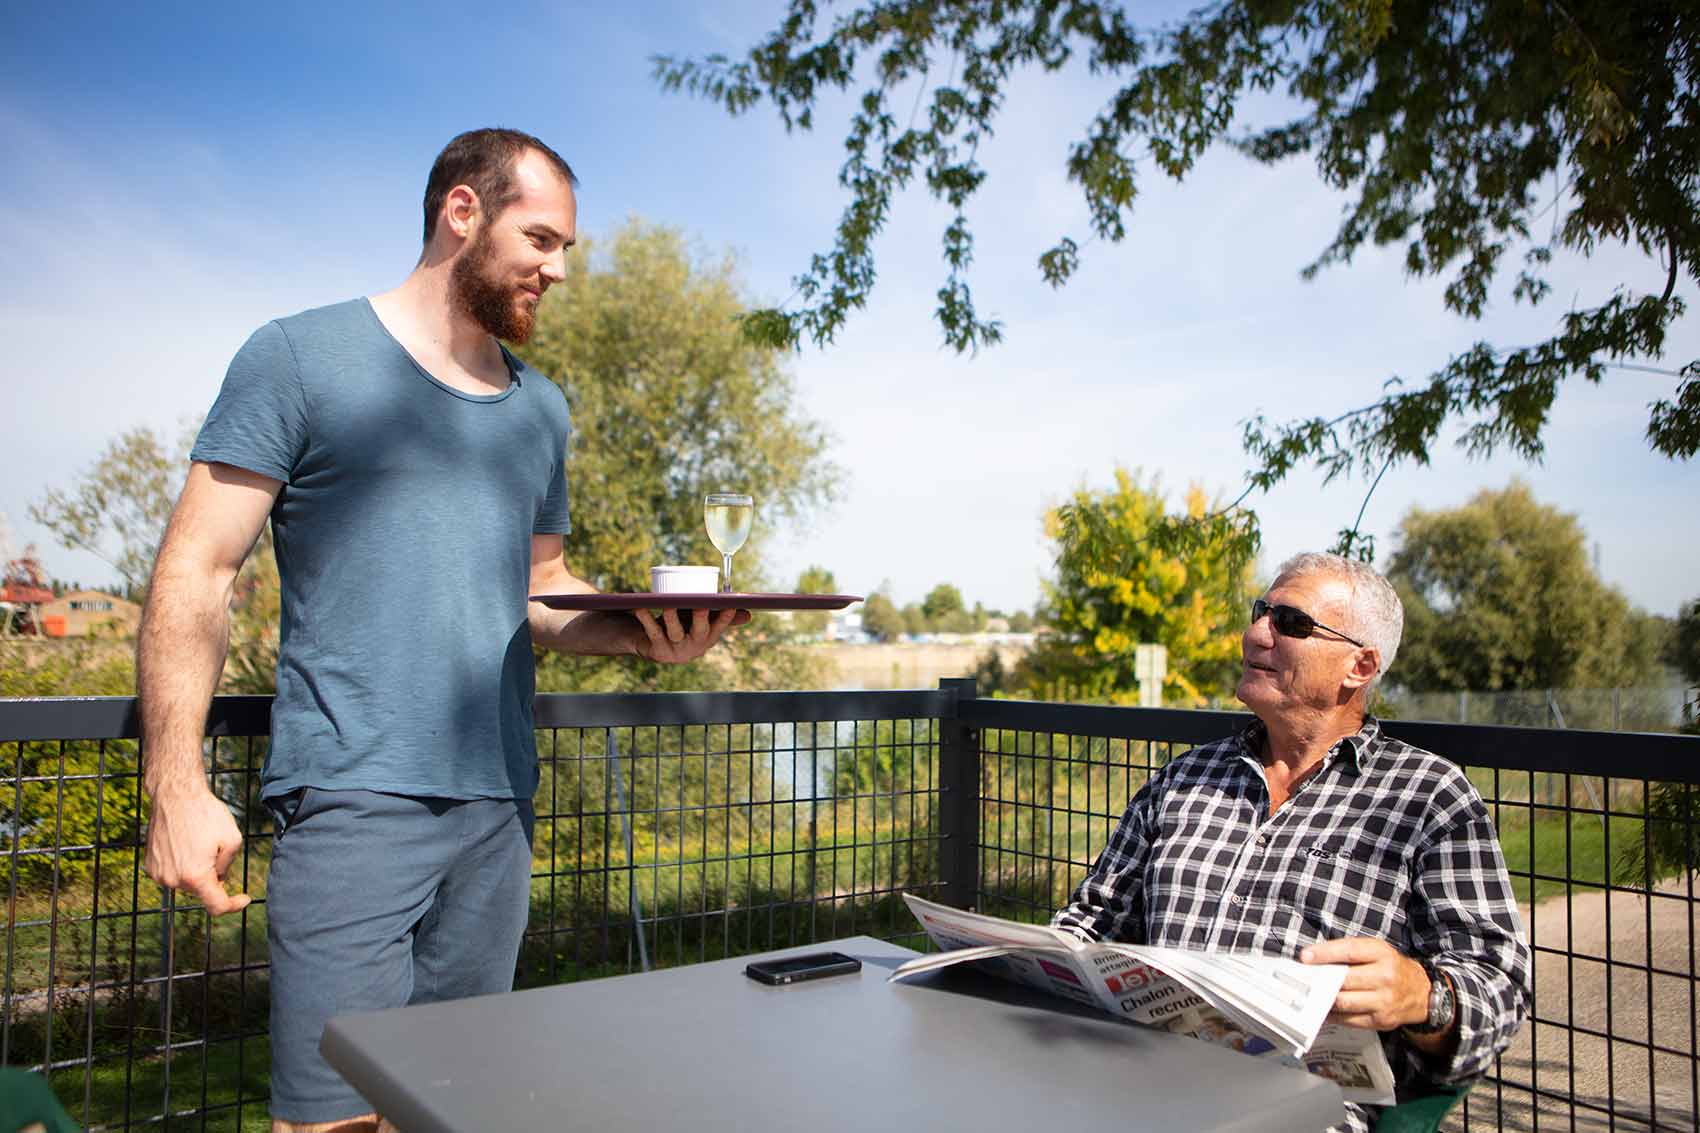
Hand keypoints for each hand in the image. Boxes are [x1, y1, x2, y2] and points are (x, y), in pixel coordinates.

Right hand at [144, 782, 251, 914]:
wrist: (175, 796)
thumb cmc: (206, 814)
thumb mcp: (232, 839)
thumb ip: (228, 866)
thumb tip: (217, 879)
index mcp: (195, 877)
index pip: (216, 906)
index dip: (233, 906)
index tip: (243, 898)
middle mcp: (173, 880)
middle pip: (202, 890)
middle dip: (213, 876)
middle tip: (214, 848)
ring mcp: (159, 874)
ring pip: (187, 881)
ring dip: (196, 870)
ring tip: (197, 841)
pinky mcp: (150, 866)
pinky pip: (173, 873)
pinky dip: (182, 864)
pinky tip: (184, 842)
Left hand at [632, 606, 747, 662]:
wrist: (649, 644)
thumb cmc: (680, 628)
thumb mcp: (700, 623)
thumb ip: (721, 618)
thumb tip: (748, 615)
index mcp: (708, 638)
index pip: (719, 626)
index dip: (725, 618)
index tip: (730, 606)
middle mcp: (694, 646)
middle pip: (699, 632)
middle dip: (701, 618)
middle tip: (701, 605)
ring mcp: (676, 650)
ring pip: (675, 632)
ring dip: (671, 617)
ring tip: (668, 604)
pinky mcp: (658, 650)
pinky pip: (652, 632)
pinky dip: (646, 619)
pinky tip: (641, 608)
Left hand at [1300, 936, 1429, 1030]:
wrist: (1421, 993)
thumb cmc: (1391, 967)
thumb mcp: (1376, 951)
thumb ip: (1349, 953)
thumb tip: (1315, 959)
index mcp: (1382, 954)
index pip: (1350, 951)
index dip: (1325, 954)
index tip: (1305, 957)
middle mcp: (1385, 977)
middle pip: (1344, 980)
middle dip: (1320, 980)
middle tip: (1302, 979)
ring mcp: (1384, 1002)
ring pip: (1344, 1002)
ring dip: (1324, 999)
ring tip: (1310, 994)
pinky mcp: (1381, 1021)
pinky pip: (1349, 1020)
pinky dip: (1333, 1014)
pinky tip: (1324, 1008)